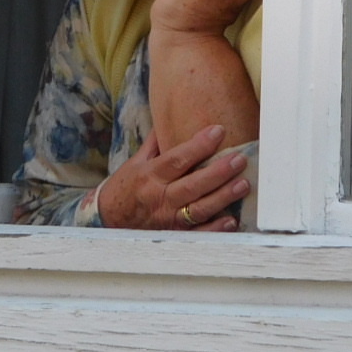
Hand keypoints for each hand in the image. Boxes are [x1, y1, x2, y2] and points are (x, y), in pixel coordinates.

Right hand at [97, 125, 249, 230]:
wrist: (108, 220)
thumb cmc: (125, 187)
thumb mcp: (136, 162)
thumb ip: (156, 143)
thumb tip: (171, 117)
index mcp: (150, 175)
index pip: (177, 159)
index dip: (198, 146)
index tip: (219, 131)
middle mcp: (160, 197)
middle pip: (192, 185)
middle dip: (218, 172)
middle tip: (239, 159)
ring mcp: (168, 218)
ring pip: (198, 209)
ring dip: (222, 197)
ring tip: (243, 184)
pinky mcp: (174, 234)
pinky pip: (197, 233)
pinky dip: (214, 228)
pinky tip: (231, 220)